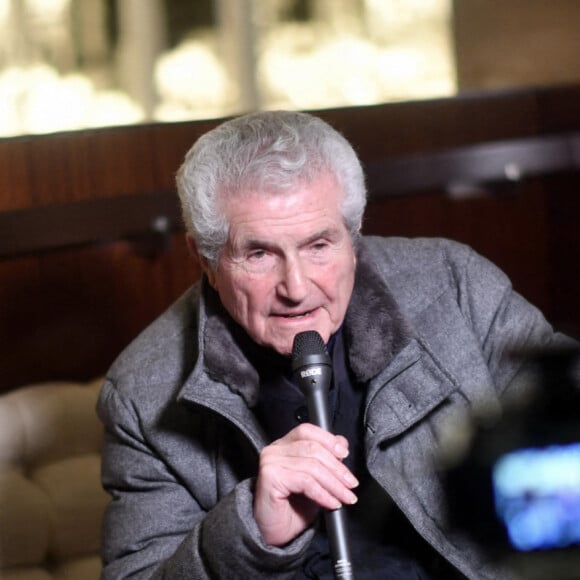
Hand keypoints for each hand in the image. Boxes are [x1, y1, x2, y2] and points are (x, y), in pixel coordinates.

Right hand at [253, 423, 358, 546]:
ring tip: (345, 497)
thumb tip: (341, 442)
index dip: (328, 440)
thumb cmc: (292, 508)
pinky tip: (332, 503)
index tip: (345, 453)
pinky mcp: (271, 477)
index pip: (307, 431)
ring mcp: (271, 462)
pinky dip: (323, 493)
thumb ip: (326, 459)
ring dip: (334, 484)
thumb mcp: (316, 480)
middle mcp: (275, 450)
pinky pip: (305, 481)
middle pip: (313, 448)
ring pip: (312, 465)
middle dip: (338, 468)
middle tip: (351, 484)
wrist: (274, 534)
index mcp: (284, 445)